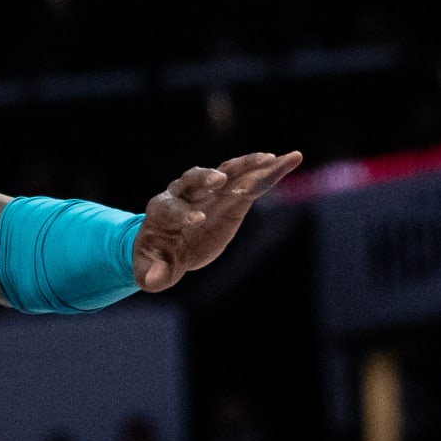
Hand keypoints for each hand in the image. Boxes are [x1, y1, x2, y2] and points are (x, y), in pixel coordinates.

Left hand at [133, 150, 302, 292]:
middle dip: (206, 178)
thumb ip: (153, 274)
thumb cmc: (157, 257)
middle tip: (220, 180)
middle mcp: (184, 194)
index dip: (182, 212)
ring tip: (270, 159)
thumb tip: (153, 280)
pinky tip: (290, 160)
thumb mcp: (150, 270)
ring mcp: (209, 192)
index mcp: (161, 211)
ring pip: (226, 173)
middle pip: (193, 178)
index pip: (171, 207)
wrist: (168, 246)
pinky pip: (251, 182)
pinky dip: (270, 172)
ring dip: (246, 165)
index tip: (198, 220)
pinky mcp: (231, 197)